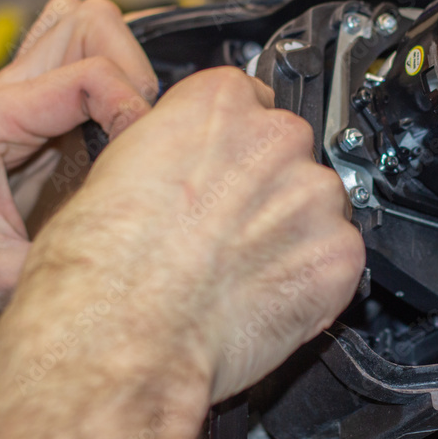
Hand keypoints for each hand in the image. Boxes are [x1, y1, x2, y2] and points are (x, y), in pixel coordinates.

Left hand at [0, 0, 157, 351]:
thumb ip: (69, 259)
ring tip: (135, 118)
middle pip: (89, 21)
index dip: (133, 106)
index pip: (89, 73)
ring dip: (122, 60)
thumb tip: (136, 248)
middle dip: (135, 67)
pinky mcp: (26, 113)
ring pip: (83, 27)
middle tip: (144, 127)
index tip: (147, 155)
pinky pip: (77, 63)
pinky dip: (111, 79)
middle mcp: (3, 94)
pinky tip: (119, 127)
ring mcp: (14, 97)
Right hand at [0, 65, 365, 400]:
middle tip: (225, 235)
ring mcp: (314, 196)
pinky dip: (312, 281)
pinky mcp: (338, 256)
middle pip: (288, 152)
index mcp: (219, 101)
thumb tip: (179, 167)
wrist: (118, 338)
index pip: (249, 100)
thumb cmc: (99, 265)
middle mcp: (275, 136)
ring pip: (317, 207)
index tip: (223, 173)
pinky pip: (336, 260)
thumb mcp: (114, 170)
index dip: (234, 147)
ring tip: (240, 273)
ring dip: (291, 234)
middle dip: (265, 190)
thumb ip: (171, 152)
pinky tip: (264, 299)